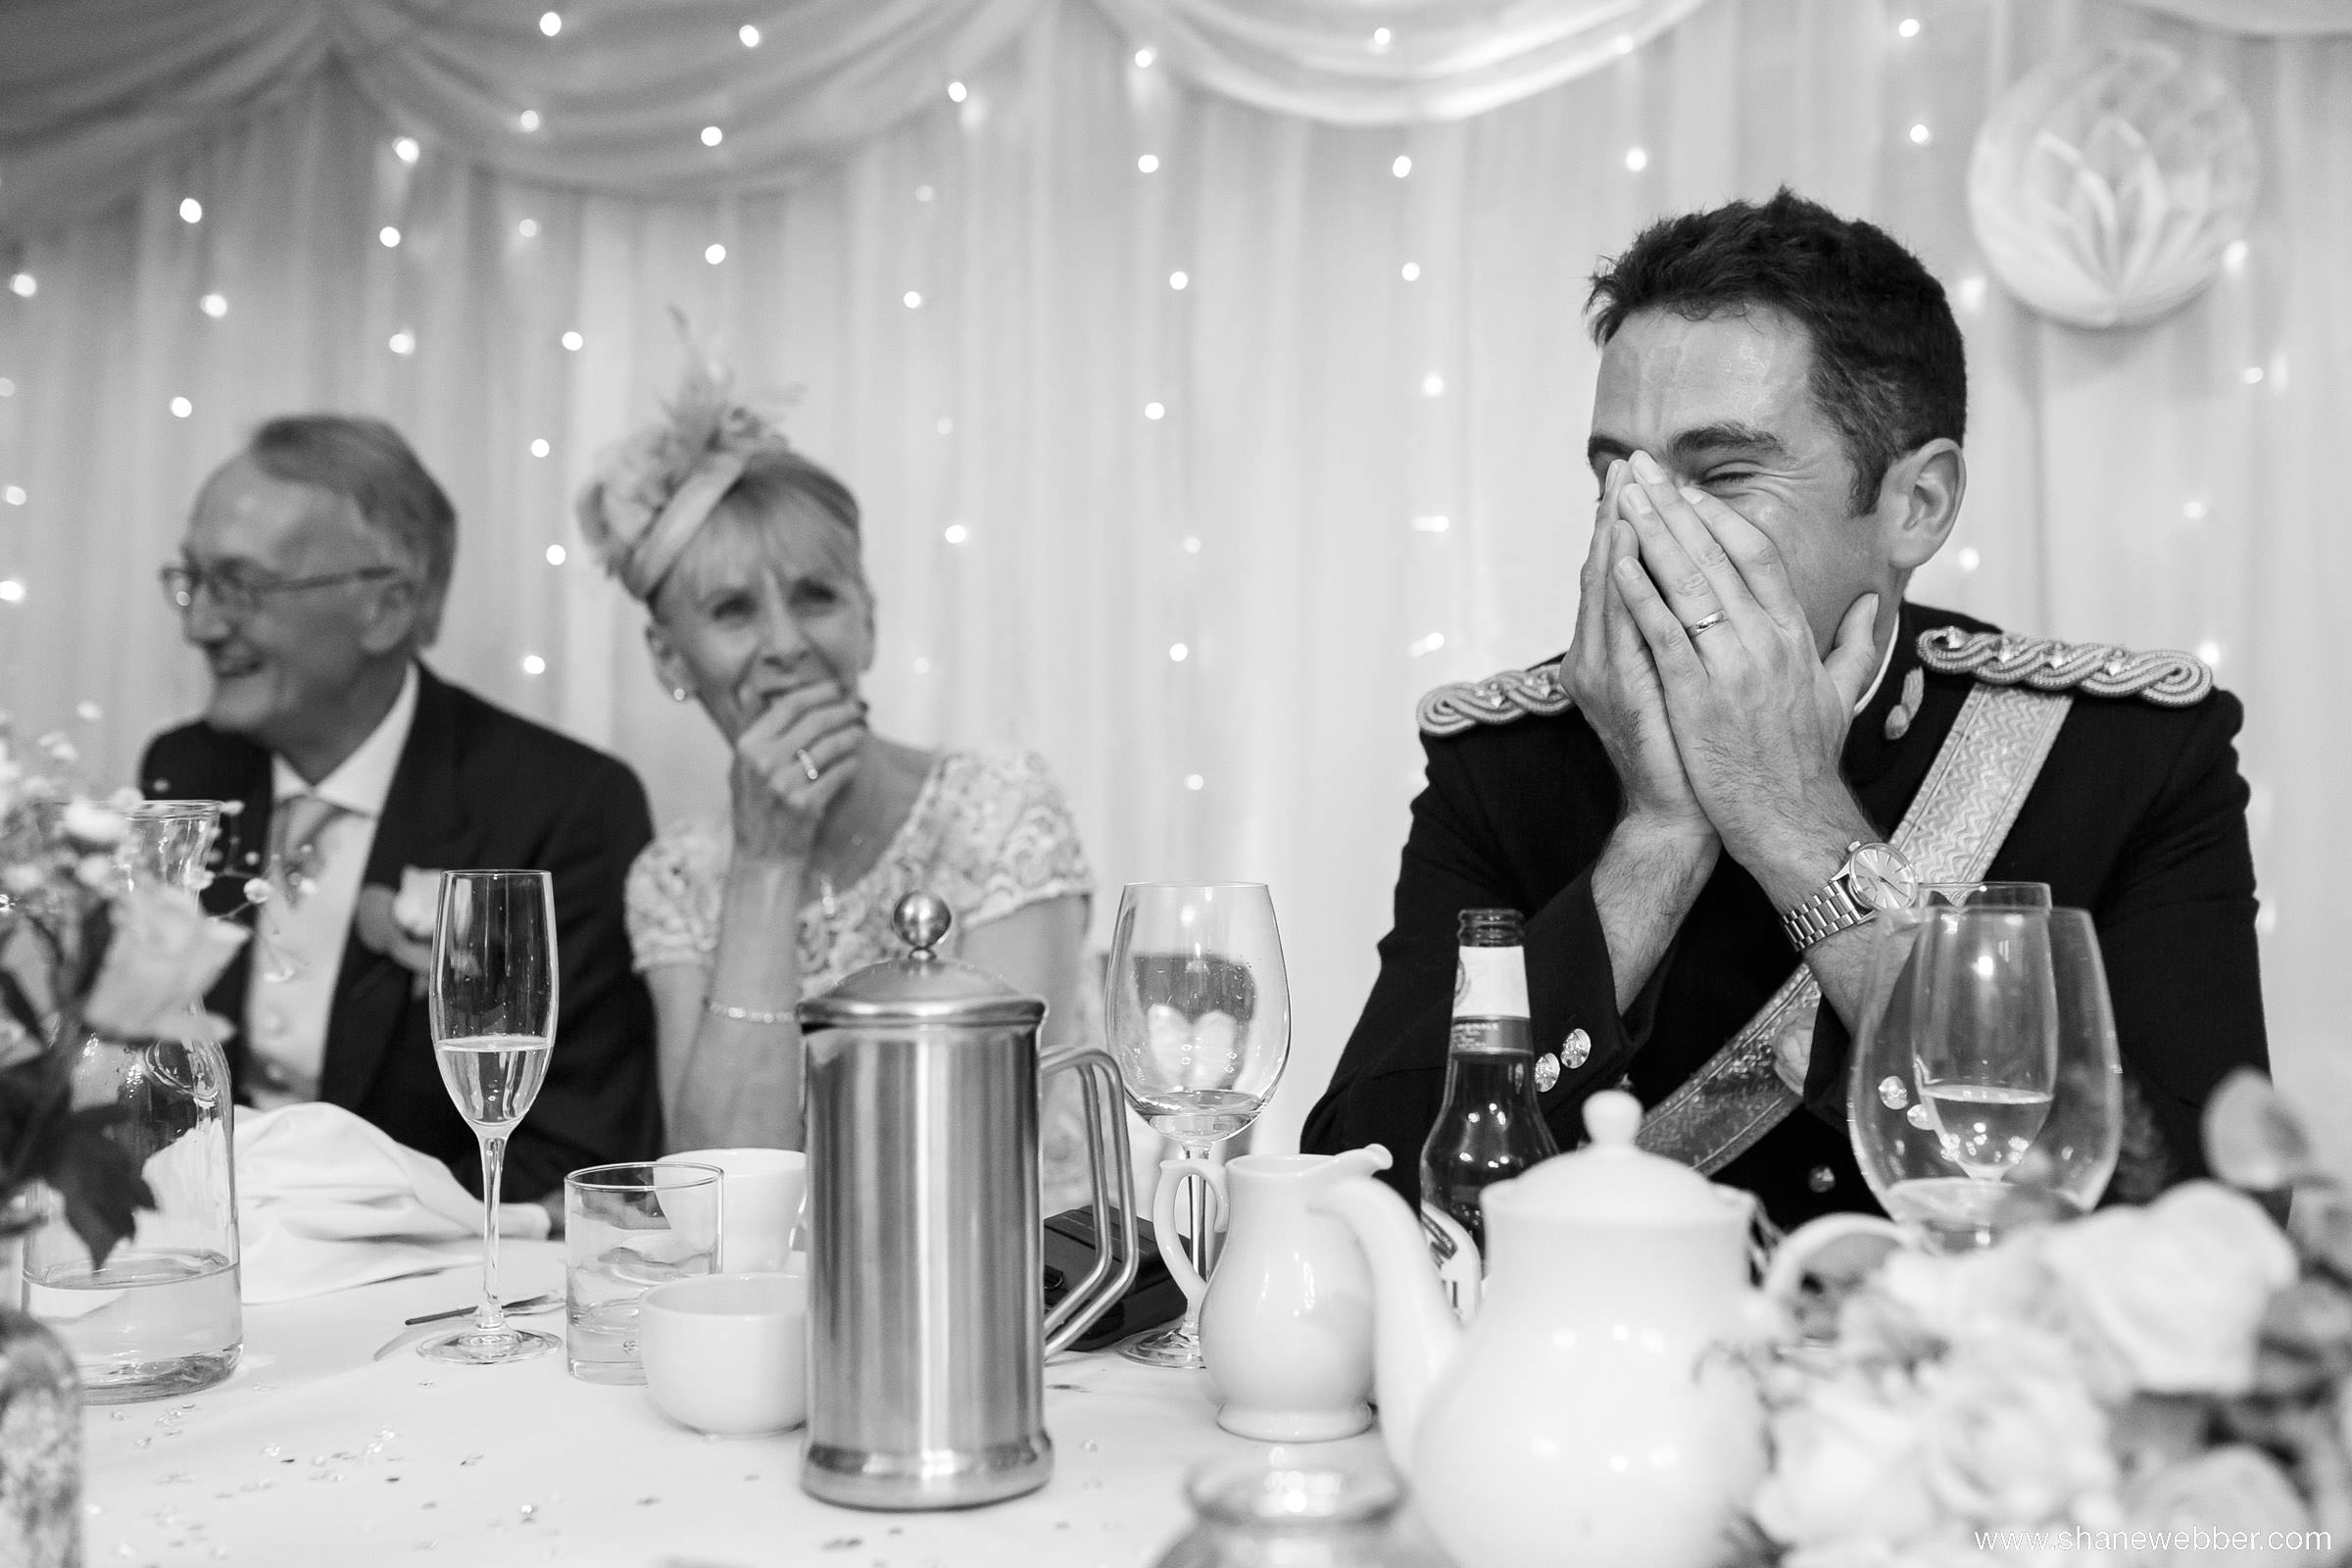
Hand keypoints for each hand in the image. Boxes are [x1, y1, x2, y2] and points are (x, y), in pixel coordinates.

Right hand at [729, 679, 865, 864]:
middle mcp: (765, 762)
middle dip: (842, 710)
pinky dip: (851, 763)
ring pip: (832, 745)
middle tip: (858, 708)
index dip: (818, 691)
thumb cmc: (753, 808)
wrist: (763, 854)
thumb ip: (747, 726)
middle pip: (815, 721)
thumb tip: (751, 688)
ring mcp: (786, 784)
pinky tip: (855, 760)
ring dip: (852, 735)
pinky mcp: (807, 803)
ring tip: (860, 731)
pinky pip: (840, 773)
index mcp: (748, 747)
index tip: (836, 687)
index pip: (788, 706)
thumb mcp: (740, 765)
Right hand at [1561, 460, 1711, 843]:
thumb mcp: (1693, 686)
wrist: (1680, 817)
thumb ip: (1698, 640)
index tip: (1647, 478)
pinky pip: (1621, 630)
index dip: (1634, 523)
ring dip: (1617, 536)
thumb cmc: (1693, 755)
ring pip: (1609, 590)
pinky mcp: (1623, 692)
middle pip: (1608, 569)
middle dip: (1620, 513)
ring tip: (1627, 489)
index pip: (1625, 573)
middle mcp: (1601, 656)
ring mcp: (1607, 674)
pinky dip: (1624, 588)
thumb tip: (1722, 600)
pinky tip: (1628, 552)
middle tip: (1630, 462)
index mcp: (1620, 651)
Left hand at [1608, 450, 1881, 901]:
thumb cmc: (1806, 765)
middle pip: (1717, 554)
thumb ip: (1858, 646)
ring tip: (1623, 496)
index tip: (1690, 489)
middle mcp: (1767, 641)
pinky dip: (1640, 590)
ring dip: (1652, 533)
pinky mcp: (1698, 694)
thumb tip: (1876, 606)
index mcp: (1796, 636)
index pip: (1758, 555)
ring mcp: (1732, 666)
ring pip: (1688, 582)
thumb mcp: (1842, 697)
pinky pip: (1664, 630)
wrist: (1791, 821)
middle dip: (1677, 506)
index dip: (1720, 516)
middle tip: (1643, 467)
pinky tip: (1616, 559)